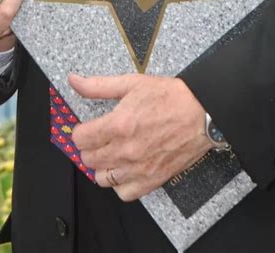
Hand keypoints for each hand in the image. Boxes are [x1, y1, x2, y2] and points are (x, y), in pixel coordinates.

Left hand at [69, 73, 210, 200]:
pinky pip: (124, 193)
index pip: (80, 139)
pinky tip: (125, 168)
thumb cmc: (169, 96)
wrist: (201, 112)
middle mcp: (125, 150)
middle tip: (99, 138)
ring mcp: (138, 168)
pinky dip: (120, 183)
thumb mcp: (131, 83)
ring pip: (102, 178)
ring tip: (111, 152)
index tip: (87, 128)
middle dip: (90, 147)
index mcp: (118, 124)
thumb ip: (98, 86)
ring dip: (102, 166)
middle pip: (89, 159)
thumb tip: (74, 81)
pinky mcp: (152, 180)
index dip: (81, 131)